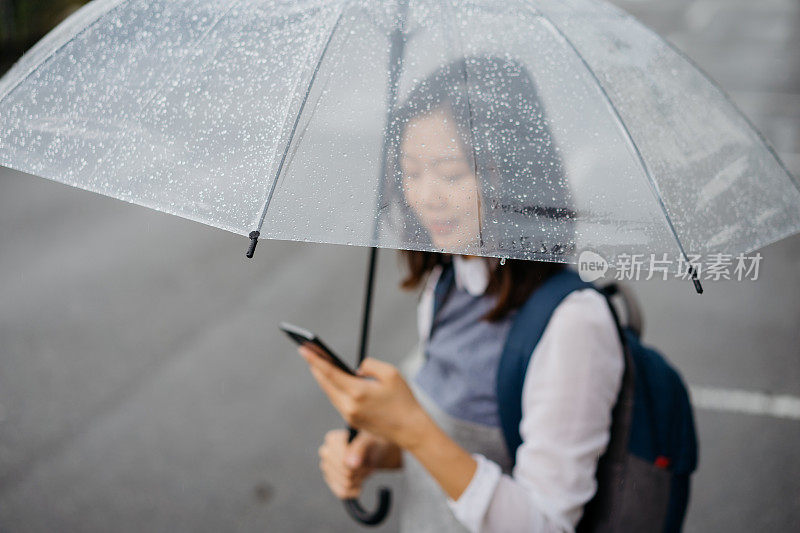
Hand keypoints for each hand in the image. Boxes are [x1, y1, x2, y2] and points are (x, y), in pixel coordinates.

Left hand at [299, 344, 433, 450]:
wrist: (410, 430)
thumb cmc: (403, 399)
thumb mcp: (391, 373)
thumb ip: (369, 365)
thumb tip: (355, 370)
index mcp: (357, 392)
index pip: (330, 373)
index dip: (315, 360)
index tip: (303, 349)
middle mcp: (349, 405)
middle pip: (325, 383)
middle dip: (315, 366)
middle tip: (306, 351)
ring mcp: (349, 415)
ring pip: (330, 393)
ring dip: (322, 378)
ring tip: (317, 362)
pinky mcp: (352, 421)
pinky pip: (338, 401)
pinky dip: (332, 388)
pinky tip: (331, 379)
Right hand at [318, 429, 401, 498]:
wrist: (372, 451)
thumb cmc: (370, 444)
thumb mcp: (369, 442)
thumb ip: (359, 449)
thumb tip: (350, 465)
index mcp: (332, 440)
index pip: (344, 462)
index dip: (359, 463)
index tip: (366, 457)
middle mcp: (325, 452)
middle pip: (346, 473)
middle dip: (361, 471)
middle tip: (367, 464)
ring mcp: (326, 467)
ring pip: (346, 484)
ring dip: (360, 479)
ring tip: (363, 470)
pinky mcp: (330, 480)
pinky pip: (342, 493)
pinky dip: (354, 490)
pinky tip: (359, 483)